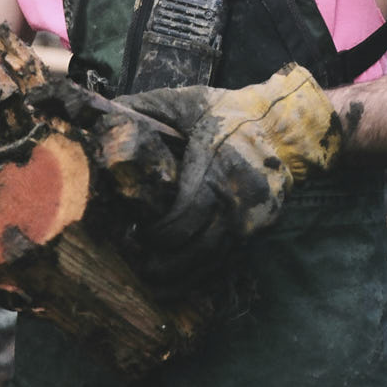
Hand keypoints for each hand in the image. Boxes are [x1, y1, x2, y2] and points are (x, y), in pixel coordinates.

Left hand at [120, 63, 342, 286]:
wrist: (283, 128)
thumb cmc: (230, 113)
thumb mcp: (189, 102)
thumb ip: (146, 107)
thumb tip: (104, 113)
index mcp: (215, 169)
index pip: (183, 216)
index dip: (157, 233)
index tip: (136, 232)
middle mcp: (236, 201)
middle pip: (196, 248)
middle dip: (163, 263)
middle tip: (136, 266)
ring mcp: (250, 220)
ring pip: (212, 262)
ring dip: (181, 277)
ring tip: (152, 283)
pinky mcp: (258, 230)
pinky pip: (227, 260)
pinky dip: (203, 274)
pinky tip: (182, 280)